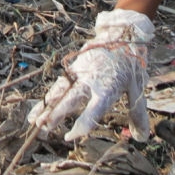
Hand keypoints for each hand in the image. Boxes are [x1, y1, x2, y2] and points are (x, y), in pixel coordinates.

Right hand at [30, 9, 153, 143]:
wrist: (122, 35)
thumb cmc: (131, 65)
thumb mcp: (137, 90)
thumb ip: (137, 116)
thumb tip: (141, 139)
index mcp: (107, 89)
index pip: (91, 113)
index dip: (80, 127)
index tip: (69, 137)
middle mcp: (90, 81)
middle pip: (69, 100)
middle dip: (55, 115)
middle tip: (43, 129)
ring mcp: (80, 72)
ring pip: (59, 91)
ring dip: (46, 106)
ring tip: (33, 121)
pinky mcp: (74, 67)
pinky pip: (59, 84)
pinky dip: (48, 96)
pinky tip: (40, 106)